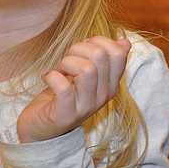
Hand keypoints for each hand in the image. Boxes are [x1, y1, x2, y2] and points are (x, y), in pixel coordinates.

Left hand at [16, 36, 131, 142]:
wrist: (44, 126)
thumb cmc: (65, 96)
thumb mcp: (88, 76)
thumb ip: (104, 60)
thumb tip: (125, 42)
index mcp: (111, 84)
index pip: (119, 53)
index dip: (99, 41)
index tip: (83, 49)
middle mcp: (103, 95)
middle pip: (100, 56)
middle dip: (78, 49)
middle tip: (67, 60)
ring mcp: (86, 106)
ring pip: (86, 69)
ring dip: (67, 62)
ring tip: (59, 70)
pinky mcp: (66, 113)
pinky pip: (64, 87)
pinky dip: (52, 76)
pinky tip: (47, 77)